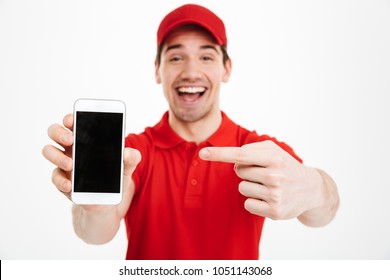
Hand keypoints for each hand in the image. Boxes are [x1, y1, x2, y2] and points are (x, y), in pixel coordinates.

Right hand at [42, 114, 140, 211]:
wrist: (109, 200)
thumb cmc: (116, 175)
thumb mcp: (127, 166)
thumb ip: (131, 157)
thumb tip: (126, 152)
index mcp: (87, 138)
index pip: (73, 121)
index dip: (70, 118)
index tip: (72, 120)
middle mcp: (72, 147)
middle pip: (55, 131)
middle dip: (59, 133)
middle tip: (71, 139)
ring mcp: (64, 163)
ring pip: (49, 151)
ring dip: (57, 156)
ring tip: (70, 164)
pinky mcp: (62, 180)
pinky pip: (55, 177)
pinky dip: (61, 181)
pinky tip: (70, 185)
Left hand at [199, 140, 323, 219]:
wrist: (311, 189)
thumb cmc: (286, 166)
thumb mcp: (273, 151)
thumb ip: (251, 150)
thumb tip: (233, 161)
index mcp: (274, 158)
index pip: (240, 155)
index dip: (219, 154)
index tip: (202, 153)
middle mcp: (275, 176)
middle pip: (239, 171)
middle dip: (247, 171)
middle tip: (266, 173)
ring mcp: (275, 195)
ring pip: (242, 188)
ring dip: (251, 186)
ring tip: (269, 186)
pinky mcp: (275, 211)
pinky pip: (247, 204)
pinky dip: (254, 201)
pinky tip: (269, 198)